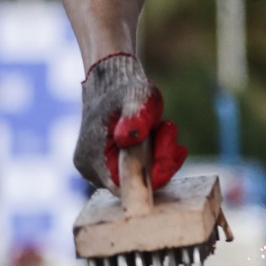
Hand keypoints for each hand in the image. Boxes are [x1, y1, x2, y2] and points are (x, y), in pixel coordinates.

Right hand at [74, 53, 187, 191]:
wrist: (112, 81)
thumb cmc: (125, 88)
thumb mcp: (136, 99)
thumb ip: (134, 119)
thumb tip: (128, 139)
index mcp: (92, 159)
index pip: (128, 184)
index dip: (155, 174)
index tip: (175, 149)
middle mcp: (90, 170)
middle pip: (135, 181)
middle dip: (161, 159)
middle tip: (170, 129)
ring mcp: (98, 170)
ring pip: (139, 175)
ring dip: (160, 155)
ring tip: (165, 128)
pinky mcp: (108, 166)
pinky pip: (137, 170)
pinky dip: (155, 156)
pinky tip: (164, 137)